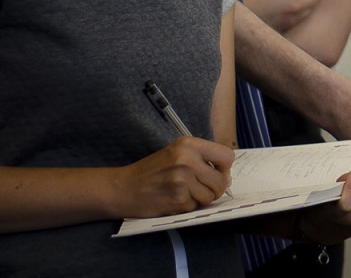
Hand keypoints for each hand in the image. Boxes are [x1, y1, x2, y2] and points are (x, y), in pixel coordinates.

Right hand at [113, 137, 234, 217]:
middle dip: (215, 189)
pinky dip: (187, 206)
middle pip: (222, 180)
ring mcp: (182, 179)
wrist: (122, 188)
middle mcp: (187, 159)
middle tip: (201, 189)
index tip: (216, 173)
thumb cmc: (151, 171)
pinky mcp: (177, 198)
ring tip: (183, 193)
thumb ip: (202, 160)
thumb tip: (228, 177)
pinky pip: (195, 206)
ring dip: (200, 199)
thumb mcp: (176, 153)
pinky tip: (173, 200)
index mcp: (189, 144)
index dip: (224, 168)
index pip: (227, 156)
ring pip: (211, 196)